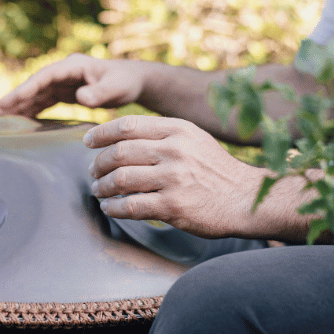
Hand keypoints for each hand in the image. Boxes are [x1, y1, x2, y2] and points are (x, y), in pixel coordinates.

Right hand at [0, 54, 146, 116]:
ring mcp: (64, 82)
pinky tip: (21, 121)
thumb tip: (81, 98)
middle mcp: (65, 72)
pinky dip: (33, 110)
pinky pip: (45, 101)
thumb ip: (99, 93)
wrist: (133, 82)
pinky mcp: (66, 93)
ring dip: (21, 105)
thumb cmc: (125, 82)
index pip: (44, 77)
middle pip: (36, 85)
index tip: (8, 100)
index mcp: (73, 66)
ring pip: (37, 93)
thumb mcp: (117, 87)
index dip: (26, 88)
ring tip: (1, 119)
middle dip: (17, 98)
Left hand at [85, 115, 265, 238]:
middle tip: (92, 172)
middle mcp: (174, 150)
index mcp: (177, 130)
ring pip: (121, 179)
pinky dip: (114, 207)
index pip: (127, 126)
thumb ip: (162, 134)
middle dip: (98, 163)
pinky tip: (110, 207)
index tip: (88, 141)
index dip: (101, 133)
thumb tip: (120, 136)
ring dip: (103, 186)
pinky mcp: (173, 206)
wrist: (245, 198)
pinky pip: (131, 205)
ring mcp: (174, 178)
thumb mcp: (193, 139)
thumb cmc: (215, 169)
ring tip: (99, 190)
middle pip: (119, 152)